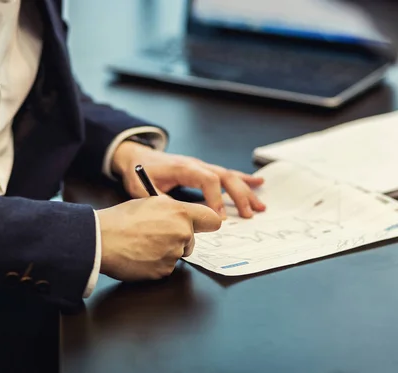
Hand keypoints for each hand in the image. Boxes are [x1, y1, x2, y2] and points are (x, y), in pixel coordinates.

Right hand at [97, 196, 220, 280]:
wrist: (101, 240)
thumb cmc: (121, 220)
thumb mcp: (151, 203)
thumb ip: (173, 210)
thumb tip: (183, 216)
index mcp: (180, 212)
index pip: (212, 219)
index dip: (207, 224)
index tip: (204, 226)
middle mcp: (182, 232)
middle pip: (192, 240)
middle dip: (179, 239)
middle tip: (156, 235)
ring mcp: (174, 253)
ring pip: (178, 254)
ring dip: (166, 252)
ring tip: (143, 244)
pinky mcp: (164, 271)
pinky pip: (166, 267)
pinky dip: (156, 264)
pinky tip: (140, 256)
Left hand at [112, 141, 265, 218]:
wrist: (137, 156)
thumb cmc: (140, 171)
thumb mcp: (143, 187)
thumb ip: (160, 199)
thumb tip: (177, 214)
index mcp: (184, 168)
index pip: (208, 180)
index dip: (216, 198)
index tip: (221, 217)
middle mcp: (197, 164)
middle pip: (224, 176)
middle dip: (239, 196)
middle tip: (249, 214)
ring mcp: (202, 165)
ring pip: (230, 175)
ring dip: (246, 191)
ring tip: (260, 205)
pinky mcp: (204, 169)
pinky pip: (227, 173)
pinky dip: (244, 179)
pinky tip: (258, 183)